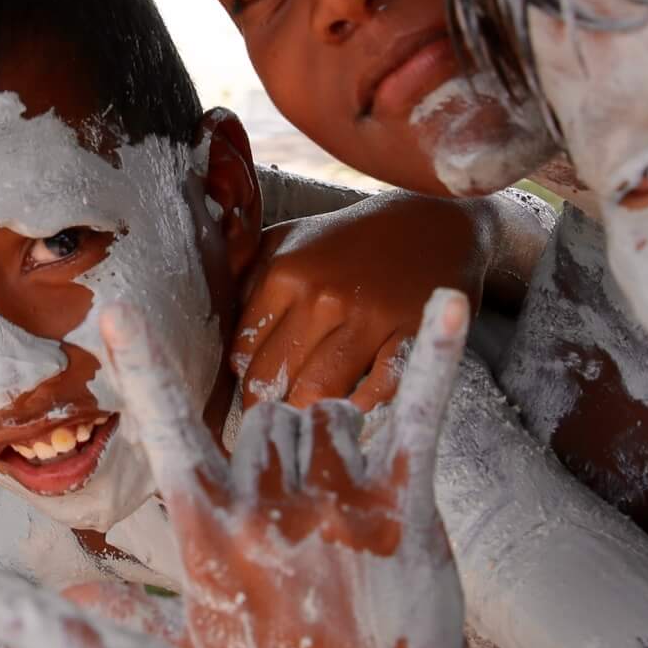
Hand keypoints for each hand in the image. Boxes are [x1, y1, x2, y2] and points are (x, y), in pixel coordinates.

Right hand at [103, 291, 487, 647]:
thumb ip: (125, 613)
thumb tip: (65, 592)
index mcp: (207, 531)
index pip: (162, 430)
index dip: (140, 368)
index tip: (119, 312)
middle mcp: (268, 504)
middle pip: (267, 416)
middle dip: (284, 447)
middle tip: (305, 514)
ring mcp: (340, 501)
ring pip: (328, 412)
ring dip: (337, 436)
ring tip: (346, 506)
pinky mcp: (406, 508)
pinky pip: (418, 413)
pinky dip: (437, 356)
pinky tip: (449, 300)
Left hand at [232, 194, 483, 411]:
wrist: (431, 224)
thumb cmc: (347, 241)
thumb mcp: (285, 241)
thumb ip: (242, 276)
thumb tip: (216, 327)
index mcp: (286, 274)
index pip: (244, 353)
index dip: (245, 379)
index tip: (253, 392)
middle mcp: (324, 298)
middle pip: (275, 380)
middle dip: (267, 407)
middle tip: (269, 424)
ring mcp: (370, 320)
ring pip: (318, 393)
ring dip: (306, 413)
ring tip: (301, 423)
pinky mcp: (412, 337)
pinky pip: (377, 394)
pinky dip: (360, 409)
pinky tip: (349, 411)